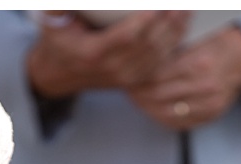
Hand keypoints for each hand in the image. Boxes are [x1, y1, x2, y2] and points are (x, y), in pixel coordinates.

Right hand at [26, 11, 187, 99]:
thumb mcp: (52, 20)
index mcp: (94, 53)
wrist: (59, 73)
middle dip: (168, 22)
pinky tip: (184, 26)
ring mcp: (127, 76)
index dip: (143, 22)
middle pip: (148, 45)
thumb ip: (60, 5)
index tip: (157, 5)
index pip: (126, 37)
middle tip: (182, 2)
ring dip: (176, 31)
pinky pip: (161, 62)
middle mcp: (114, 68)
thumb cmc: (57, 40)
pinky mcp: (137, 79)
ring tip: (188, 9)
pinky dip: (175, 44)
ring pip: (158, 54)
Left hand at [126, 26, 240, 130]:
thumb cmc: (214, 45)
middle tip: (128, 91)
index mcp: (196, 62)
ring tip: (138, 101)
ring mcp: (209, 103)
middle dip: (139, 95)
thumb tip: (139, 64)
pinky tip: (155, 111)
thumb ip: (168, 53)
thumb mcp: (191, 41)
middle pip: (159, 96)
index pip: (156, 76)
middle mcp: (204, 85)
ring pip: (168, 113)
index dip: (138, 79)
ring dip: (148, 108)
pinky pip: (182, 124)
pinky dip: (164, 118)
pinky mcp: (212, 115)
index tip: (128, 79)